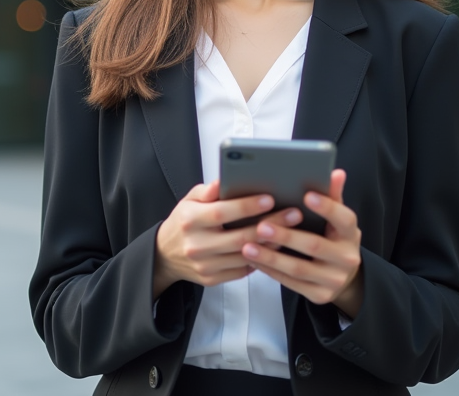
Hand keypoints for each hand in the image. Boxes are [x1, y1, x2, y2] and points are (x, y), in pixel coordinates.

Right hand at [153, 180, 287, 297]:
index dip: (247, 206)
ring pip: (245, 256)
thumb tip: (224, 180)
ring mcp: (205, 265)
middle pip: (240, 237)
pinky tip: (274, 247)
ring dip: (271, 244)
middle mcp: (196, 244)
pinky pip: (242, 270)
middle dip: (271, 225)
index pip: (222, 212)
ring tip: (291, 231)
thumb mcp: (189, 200)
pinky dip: (260, 259)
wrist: (165, 255)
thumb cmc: (184, 222)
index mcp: (190, 220)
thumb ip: (209, 191)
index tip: (270, 198)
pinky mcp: (211, 279)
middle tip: (294, 214)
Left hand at [241, 169, 364, 316]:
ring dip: (271, 257)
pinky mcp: (320, 295)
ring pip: (299, 268)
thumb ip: (332, 196)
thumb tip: (335, 172)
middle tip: (261, 226)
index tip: (307, 195)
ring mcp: (334, 279)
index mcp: (351, 234)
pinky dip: (270, 271)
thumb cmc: (332, 238)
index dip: (327, 207)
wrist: (343, 277)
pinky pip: (291, 283)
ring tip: (247, 245)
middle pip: (315, 245)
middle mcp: (346, 258)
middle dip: (286, 236)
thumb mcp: (337, 219)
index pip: (343, 219)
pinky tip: (253, 260)